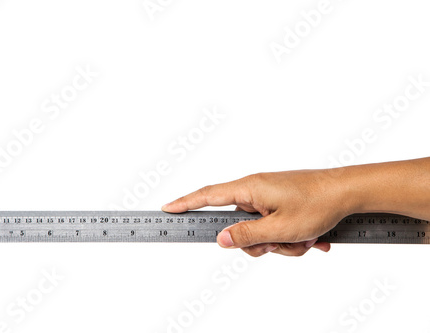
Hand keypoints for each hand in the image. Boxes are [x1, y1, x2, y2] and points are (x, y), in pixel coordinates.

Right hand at [161, 170, 354, 256]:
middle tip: (281, 244)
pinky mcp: (280, 201)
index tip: (167, 208)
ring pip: (260, 230)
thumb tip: (221, 239)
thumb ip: (247, 235)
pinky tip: (312, 237)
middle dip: (259, 243)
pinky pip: (275, 225)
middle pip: (239, 225)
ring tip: (305, 238)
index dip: (186, 203)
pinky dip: (290, 236)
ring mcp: (269, 196)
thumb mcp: (280, 228)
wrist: (349, 191)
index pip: (208, 196)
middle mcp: (256, 190)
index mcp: (249, 188)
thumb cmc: (317, 203)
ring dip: (281, 242)